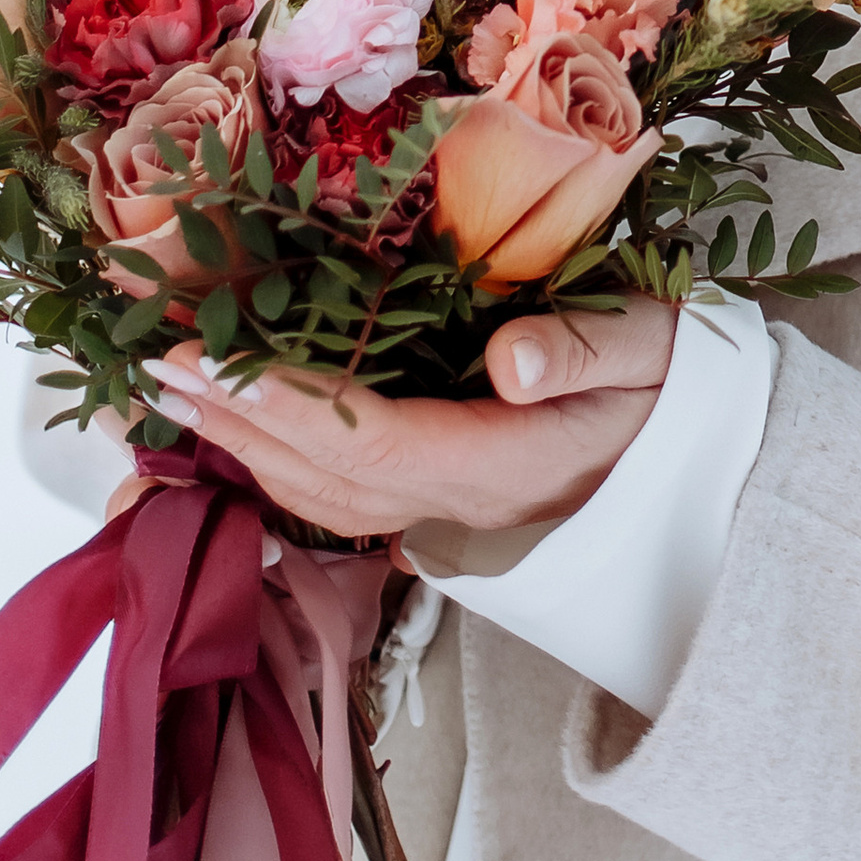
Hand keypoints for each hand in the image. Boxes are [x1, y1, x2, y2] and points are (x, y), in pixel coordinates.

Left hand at [133, 300, 678, 547]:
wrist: (703, 459)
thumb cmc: (676, 388)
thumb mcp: (658, 351)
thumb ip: (592, 349)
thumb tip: (511, 359)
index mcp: (506, 466)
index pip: (374, 443)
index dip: (293, 408)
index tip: (224, 365)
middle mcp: (461, 502)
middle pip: (325, 479)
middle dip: (237, 425)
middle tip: (158, 365)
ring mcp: (447, 511)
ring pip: (323, 496)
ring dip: (244, 444)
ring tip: (177, 388)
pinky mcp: (441, 499)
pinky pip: (341, 493)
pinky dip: (279, 457)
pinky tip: (241, 424)